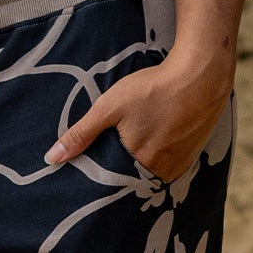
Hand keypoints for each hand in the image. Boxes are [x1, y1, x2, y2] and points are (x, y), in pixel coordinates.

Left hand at [44, 49, 230, 183]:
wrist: (201, 75)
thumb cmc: (153, 88)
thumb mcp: (110, 107)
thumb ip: (81, 134)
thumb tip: (51, 159)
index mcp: (141, 166)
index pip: (112, 177)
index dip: (103, 166)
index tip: (98, 152)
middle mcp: (163, 172)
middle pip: (133, 172)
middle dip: (123, 159)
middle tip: (122, 133)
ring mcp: (181, 164)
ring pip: (151, 166)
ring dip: (143, 154)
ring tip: (141, 129)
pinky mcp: (193, 153)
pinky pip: (169, 159)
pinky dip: (160, 148)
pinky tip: (158, 129)